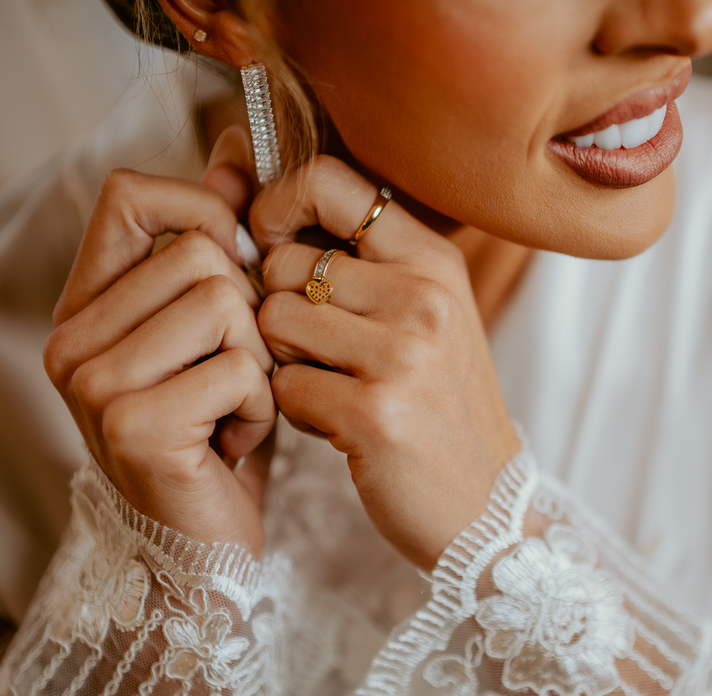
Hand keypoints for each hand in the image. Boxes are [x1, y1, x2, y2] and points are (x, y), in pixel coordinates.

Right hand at [44, 128, 275, 554]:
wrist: (209, 545)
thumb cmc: (219, 432)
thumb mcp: (221, 333)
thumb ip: (217, 244)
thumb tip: (234, 152)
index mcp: (87, 307)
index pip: (128, 195)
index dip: (200, 208)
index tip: (238, 259)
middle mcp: (72, 340)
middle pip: (200, 253)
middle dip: (250, 317)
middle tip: (237, 376)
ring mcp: (95, 383)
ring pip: (226, 304)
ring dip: (259, 364)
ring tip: (236, 409)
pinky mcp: (134, 425)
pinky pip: (240, 368)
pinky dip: (263, 407)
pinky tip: (237, 442)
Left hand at [250, 156, 520, 568]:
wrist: (486, 505)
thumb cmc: (437, 404)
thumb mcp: (419, 313)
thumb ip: (347, 253)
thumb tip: (225, 173)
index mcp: (434, 260)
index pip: (327, 181)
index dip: (277, 205)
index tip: (271, 246)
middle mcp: (424, 297)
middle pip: (285, 264)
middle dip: (281, 311)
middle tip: (322, 353)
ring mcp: (403, 355)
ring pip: (274, 321)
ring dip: (286, 362)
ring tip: (333, 387)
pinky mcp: (375, 413)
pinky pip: (283, 386)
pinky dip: (296, 411)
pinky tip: (338, 425)